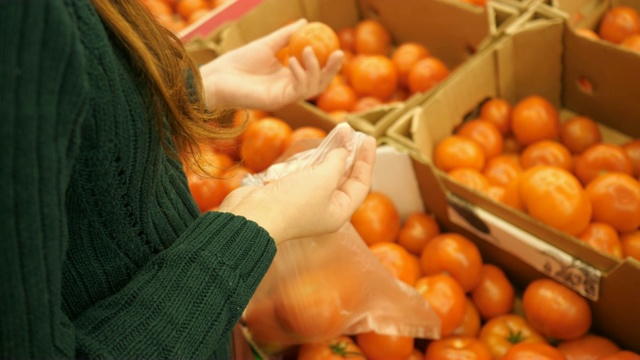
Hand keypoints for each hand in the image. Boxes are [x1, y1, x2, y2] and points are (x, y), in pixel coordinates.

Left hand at [200, 19, 343, 110]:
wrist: (218, 77)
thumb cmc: (238, 62)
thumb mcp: (267, 44)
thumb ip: (286, 36)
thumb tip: (306, 22)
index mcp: (288, 77)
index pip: (315, 72)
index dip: (329, 63)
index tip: (337, 47)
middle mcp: (289, 89)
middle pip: (319, 83)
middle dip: (332, 70)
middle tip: (339, 53)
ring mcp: (284, 96)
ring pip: (311, 88)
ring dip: (314, 69)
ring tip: (307, 50)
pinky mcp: (277, 101)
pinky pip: (296, 91)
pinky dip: (299, 75)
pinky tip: (293, 61)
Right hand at [218, 133, 375, 243]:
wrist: (252, 215)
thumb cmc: (293, 202)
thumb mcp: (324, 179)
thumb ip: (337, 161)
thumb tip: (344, 149)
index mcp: (338, 212)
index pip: (361, 184)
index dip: (366, 161)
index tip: (368, 138)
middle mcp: (323, 207)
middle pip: (342, 178)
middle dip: (348, 155)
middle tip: (352, 133)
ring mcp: (304, 199)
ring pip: (322, 172)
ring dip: (329, 154)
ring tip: (336, 134)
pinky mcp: (286, 190)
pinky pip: (303, 172)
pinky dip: (309, 158)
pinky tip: (314, 146)